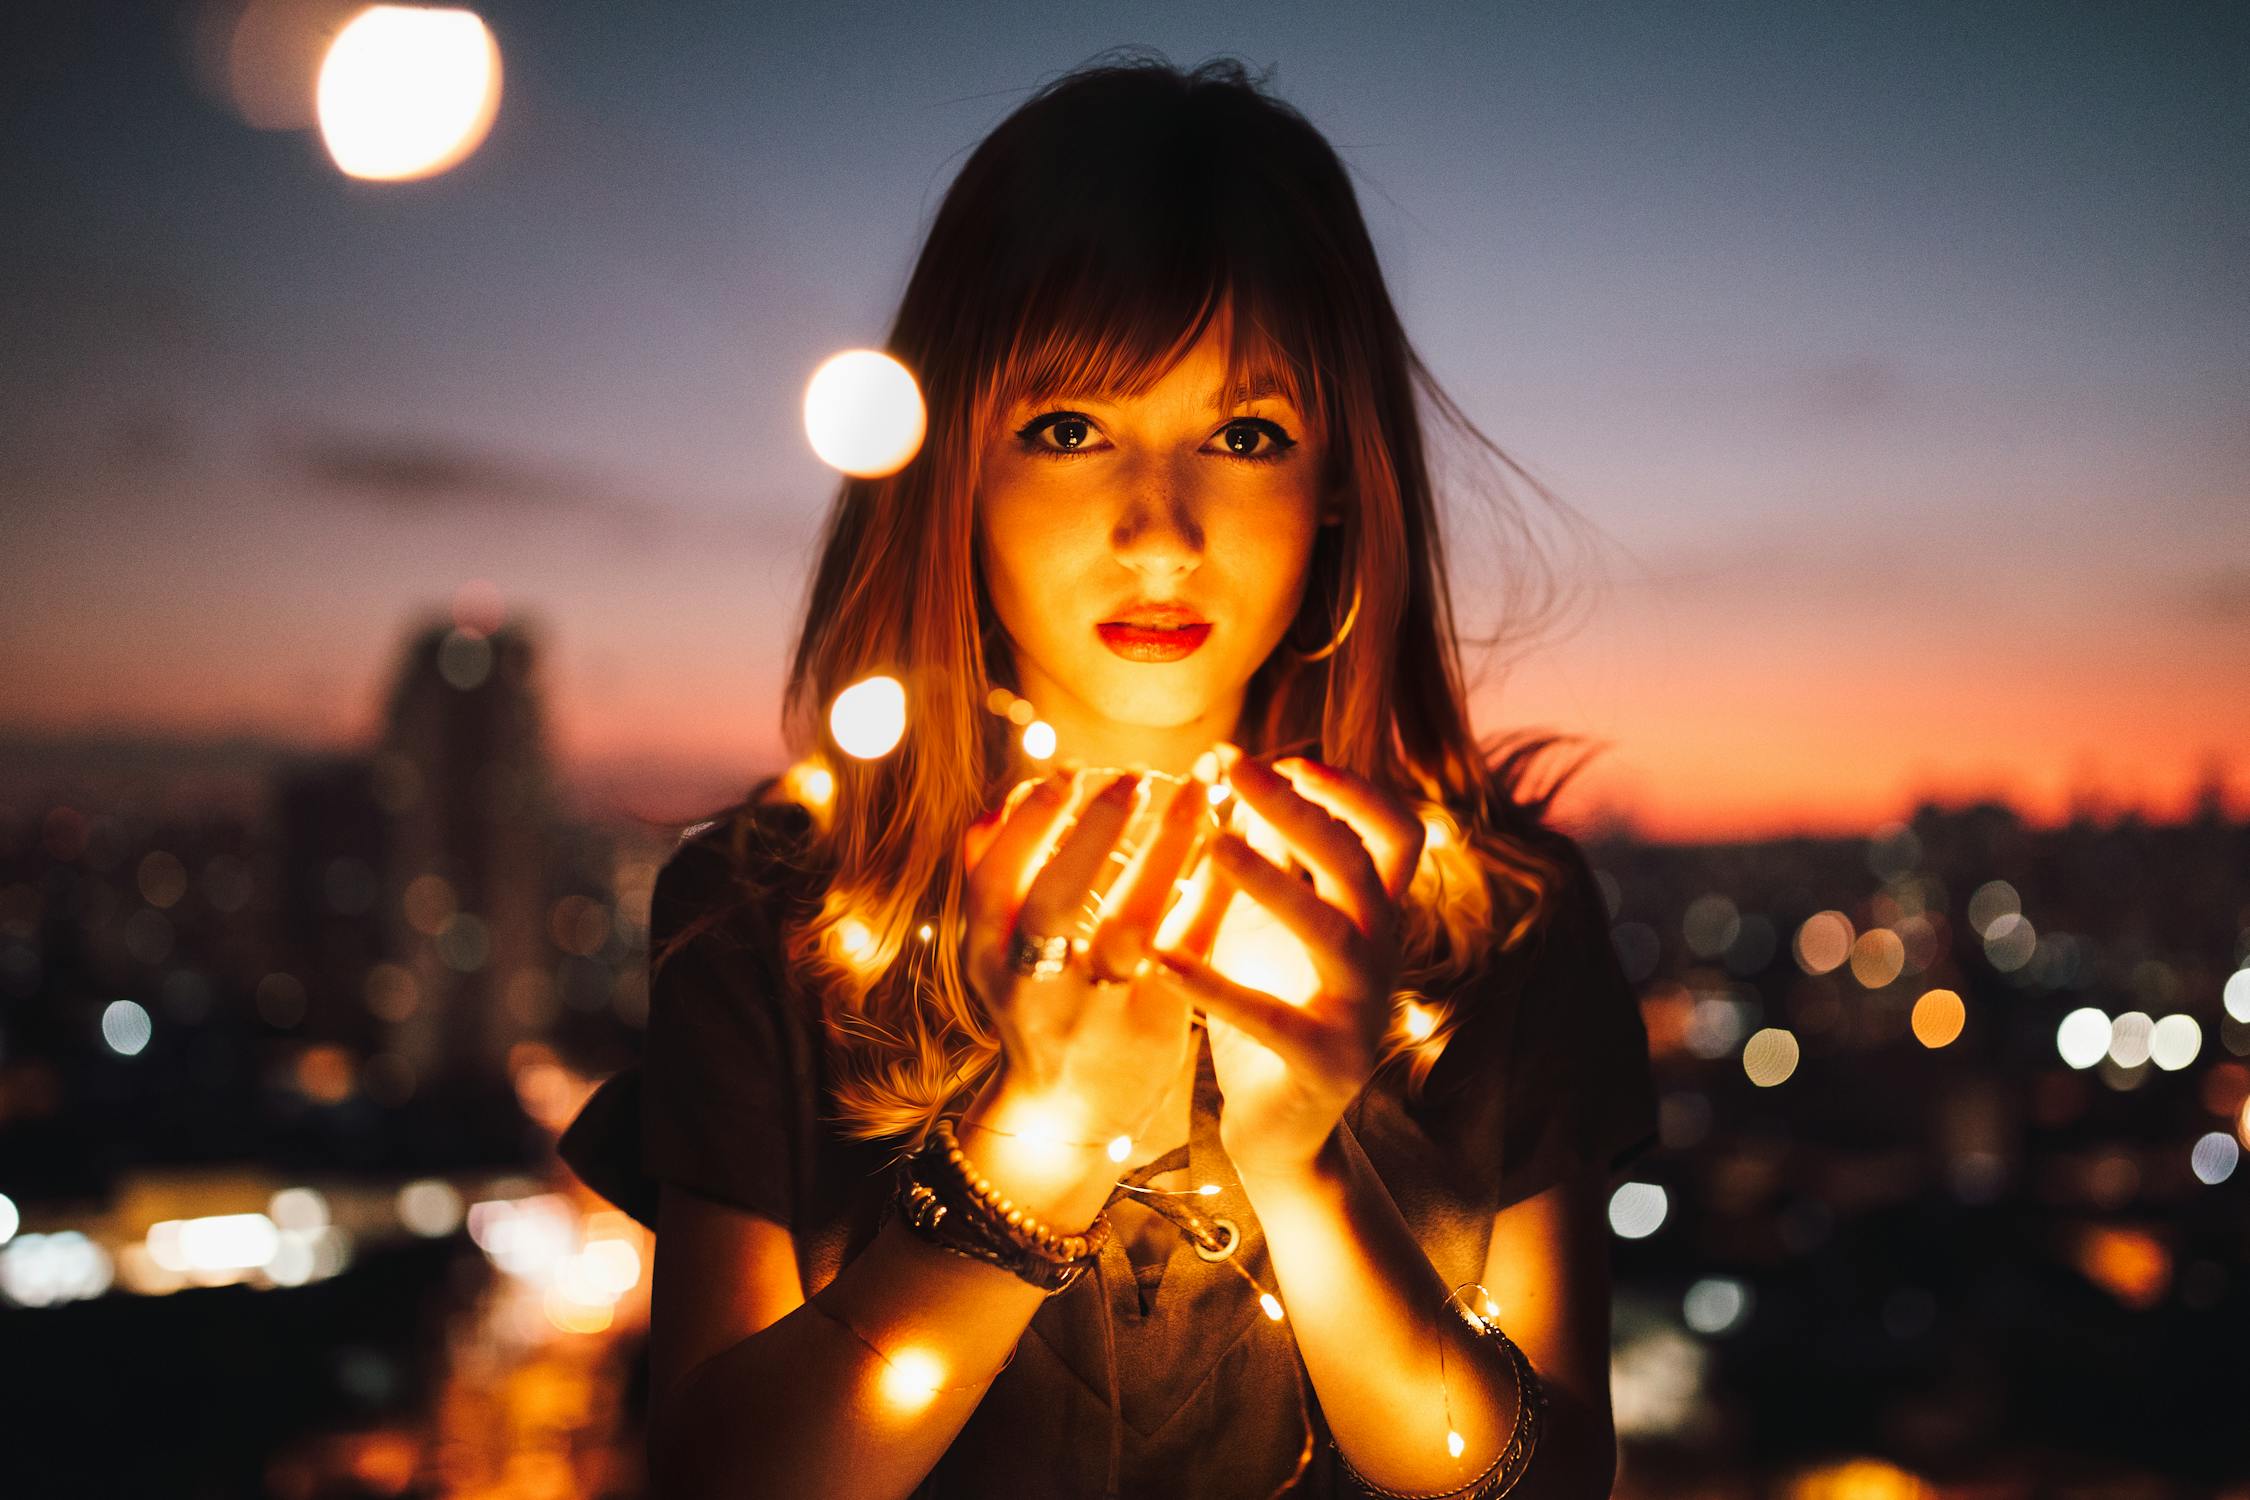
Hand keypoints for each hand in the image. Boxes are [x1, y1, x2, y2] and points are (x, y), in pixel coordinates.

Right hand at [960, 768, 1215, 1144]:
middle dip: (1092, 835)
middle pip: (1053, 904)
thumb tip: (1005, 797)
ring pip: (1129, 926)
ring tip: (1197, 792)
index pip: (994, 879)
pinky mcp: (1154, 1027)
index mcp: (987, 957)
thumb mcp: (994, 950)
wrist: (1066, 1113)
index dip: (1030, 823)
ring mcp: (1095, 1012)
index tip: (1070, 770)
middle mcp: (1033, 988)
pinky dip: (1211, 889)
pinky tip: (1232, 843)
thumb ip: (992, 877)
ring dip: (1166, 852)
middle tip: (1133, 776)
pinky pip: (1189, 947)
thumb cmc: (1036, 1004)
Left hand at [1149, 746, 1425, 1176]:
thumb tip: (1243, 770)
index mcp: (1375, 916)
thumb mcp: (1269, 922)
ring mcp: (1361, 1010)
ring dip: (1272, 880)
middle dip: (1298, 809)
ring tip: (1211, 844)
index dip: (1356, 791)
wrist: (1280, 1128)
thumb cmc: (1271, 1004)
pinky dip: (1214, 985)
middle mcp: (1382, 955)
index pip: (1397, 835)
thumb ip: (1270, 856)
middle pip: (1359, 864)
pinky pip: (1271, 1017)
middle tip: (1235, 769)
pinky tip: (1162, 959)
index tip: (1294, 760)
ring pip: (1331, 931)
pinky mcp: (1325, 1063)